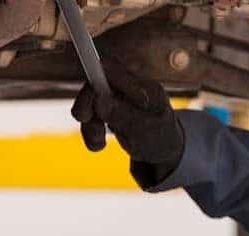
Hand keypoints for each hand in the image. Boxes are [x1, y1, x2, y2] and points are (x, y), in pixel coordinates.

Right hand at [71, 57, 183, 176]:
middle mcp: (128, 89)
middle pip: (95, 84)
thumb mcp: (148, 131)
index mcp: (143, 86)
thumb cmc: (162, 139)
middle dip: (86, 103)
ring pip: (90, 105)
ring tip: (98, 145)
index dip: (94, 76)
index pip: (112, 69)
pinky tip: (99, 145)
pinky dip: (91, 134)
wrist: (165, 153)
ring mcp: (117, 100)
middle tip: (83, 119)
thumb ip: (124, 115)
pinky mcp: (109, 113)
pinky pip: (91, 120)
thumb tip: (99, 100)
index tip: (88, 96)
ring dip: (89, 125)